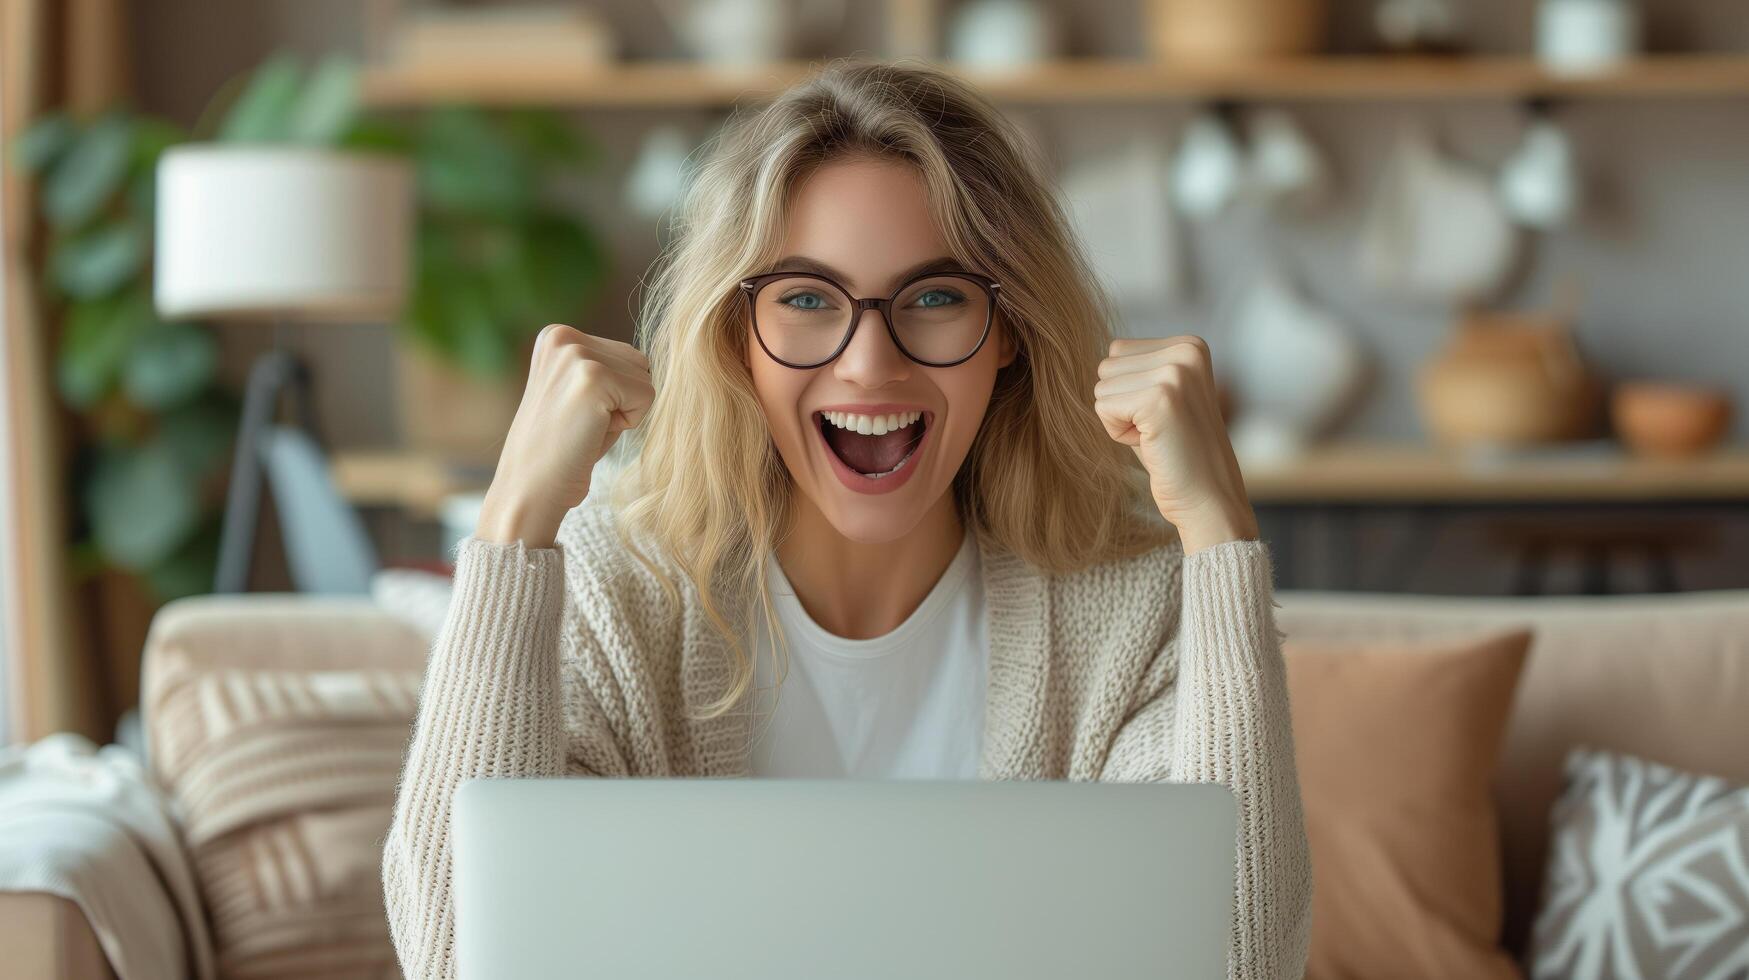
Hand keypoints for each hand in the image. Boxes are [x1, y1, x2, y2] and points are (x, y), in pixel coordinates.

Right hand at [476, 324, 652, 547]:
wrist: (530, 490)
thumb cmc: (562, 449)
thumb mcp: (578, 393)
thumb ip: (606, 368)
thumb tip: (652, 361)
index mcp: (556, 335)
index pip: (625, 355)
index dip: (614, 394)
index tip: (578, 415)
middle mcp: (562, 336)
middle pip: (639, 361)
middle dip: (623, 399)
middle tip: (584, 425)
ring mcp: (576, 354)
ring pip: (646, 378)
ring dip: (626, 411)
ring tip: (587, 428)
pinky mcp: (593, 377)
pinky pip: (647, 396)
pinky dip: (630, 422)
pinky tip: (593, 433)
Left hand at [1093, 335, 1258, 554]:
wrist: (1209, 498)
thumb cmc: (1177, 453)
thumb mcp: (1162, 397)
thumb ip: (1139, 370)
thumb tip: (1103, 355)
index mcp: (1190, 345)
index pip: (1118, 351)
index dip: (1129, 390)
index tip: (1163, 415)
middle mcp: (1186, 350)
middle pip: (1107, 366)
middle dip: (1122, 403)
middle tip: (1159, 429)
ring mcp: (1175, 372)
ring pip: (1102, 387)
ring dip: (1120, 419)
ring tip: (1157, 435)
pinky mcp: (1160, 399)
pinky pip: (1103, 408)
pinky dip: (1118, 433)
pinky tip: (1151, 443)